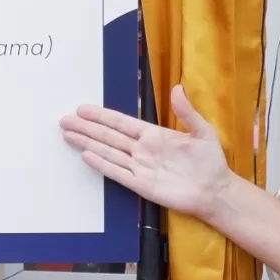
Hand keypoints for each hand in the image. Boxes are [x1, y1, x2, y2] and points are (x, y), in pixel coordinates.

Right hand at [59, 87, 236, 219]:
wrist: (215, 192)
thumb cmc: (210, 161)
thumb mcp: (203, 132)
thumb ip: (186, 112)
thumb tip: (177, 88)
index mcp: (154, 134)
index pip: (121, 122)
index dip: (102, 116)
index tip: (83, 109)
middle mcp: (142, 149)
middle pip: (108, 136)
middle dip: (86, 128)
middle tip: (64, 120)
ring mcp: (139, 167)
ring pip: (108, 152)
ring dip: (88, 143)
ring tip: (68, 135)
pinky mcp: (140, 185)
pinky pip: (117, 173)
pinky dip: (102, 164)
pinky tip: (86, 156)